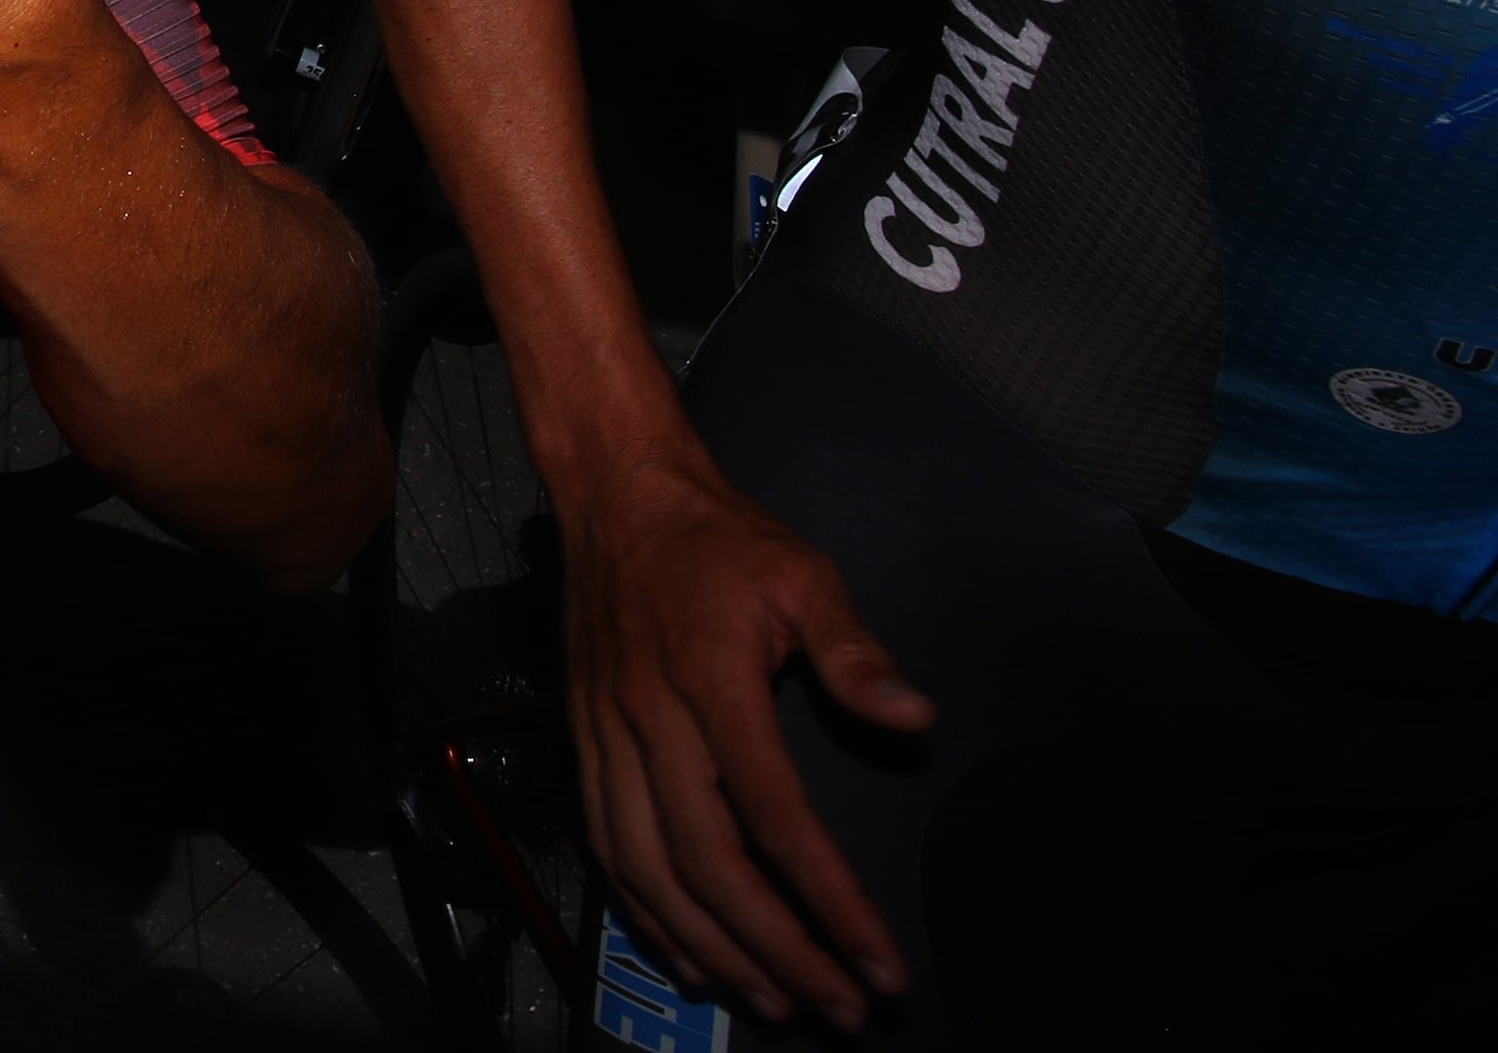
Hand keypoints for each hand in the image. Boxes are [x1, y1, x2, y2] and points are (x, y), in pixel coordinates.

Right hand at [560, 460, 932, 1030]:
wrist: (615, 495)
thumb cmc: (720, 539)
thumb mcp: (802, 573)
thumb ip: (854, 650)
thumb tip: (915, 716)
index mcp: (710, 684)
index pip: (776, 817)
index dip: (830, 900)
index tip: (879, 962)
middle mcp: (649, 722)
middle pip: (708, 864)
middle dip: (777, 949)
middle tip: (838, 1006)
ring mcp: (606, 736)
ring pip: (648, 870)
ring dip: (712, 948)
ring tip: (772, 999)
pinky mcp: (582, 742)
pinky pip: (607, 847)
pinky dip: (647, 913)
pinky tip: (690, 953)